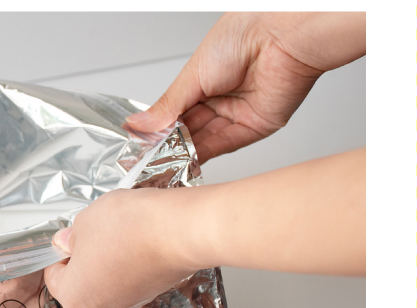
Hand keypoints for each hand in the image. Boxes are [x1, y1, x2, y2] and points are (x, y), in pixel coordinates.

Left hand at [43, 189, 202, 307]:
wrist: (180, 230)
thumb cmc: (131, 229)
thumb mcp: (85, 222)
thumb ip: (71, 236)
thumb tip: (68, 241)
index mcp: (75, 297)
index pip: (54, 278)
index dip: (58, 255)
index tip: (65, 240)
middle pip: (82, 284)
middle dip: (84, 258)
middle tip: (90, 233)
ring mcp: (130, 303)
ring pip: (108, 281)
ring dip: (108, 259)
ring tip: (117, 232)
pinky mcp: (153, 293)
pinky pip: (131, 278)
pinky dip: (130, 261)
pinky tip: (135, 239)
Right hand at [123, 12, 364, 162]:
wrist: (279, 35)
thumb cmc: (242, 36)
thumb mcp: (191, 76)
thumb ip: (166, 107)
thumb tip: (137, 124)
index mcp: (204, 80)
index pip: (176, 113)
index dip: (157, 129)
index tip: (137, 145)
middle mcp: (222, 98)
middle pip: (189, 130)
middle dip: (167, 146)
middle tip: (144, 160)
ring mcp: (238, 114)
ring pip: (205, 141)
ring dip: (182, 154)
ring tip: (157, 164)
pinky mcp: (256, 127)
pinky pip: (225, 145)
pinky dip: (203, 155)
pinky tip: (182, 162)